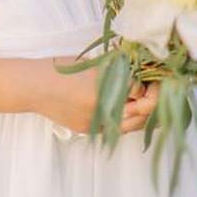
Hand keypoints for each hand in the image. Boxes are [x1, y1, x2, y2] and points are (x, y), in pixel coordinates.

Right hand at [33, 58, 158, 134]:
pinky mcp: (89, 131)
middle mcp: (104, 112)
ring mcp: (96, 125)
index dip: (154, 85)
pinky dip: (127, 120)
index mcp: (107, 91)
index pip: (141, 94)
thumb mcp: (95, 65)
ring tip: (149, 99)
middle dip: (153, 102)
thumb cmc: (64, 69)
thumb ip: (117, 70)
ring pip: (131, 125)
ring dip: (142, 113)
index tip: (160, 76)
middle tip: (159, 89)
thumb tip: (141, 71)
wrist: (36, 86)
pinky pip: (116, 129)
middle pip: (140, 114)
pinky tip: (131, 108)